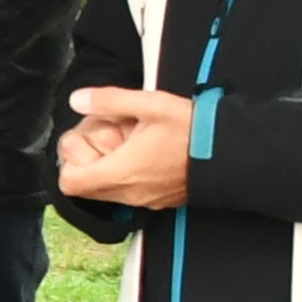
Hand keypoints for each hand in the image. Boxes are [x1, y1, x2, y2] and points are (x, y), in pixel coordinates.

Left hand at [55, 85, 194, 210]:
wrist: (232, 153)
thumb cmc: (193, 130)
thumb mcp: (150, 105)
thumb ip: (109, 101)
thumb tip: (77, 100)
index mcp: (121, 172)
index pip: (69, 184)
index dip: (69, 161)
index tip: (84, 141)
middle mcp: (129, 193)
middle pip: (86, 188)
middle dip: (88, 163)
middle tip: (106, 139)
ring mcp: (144, 200)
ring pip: (107, 192)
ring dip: (107, 169)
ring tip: (127, 143)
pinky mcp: (158, 201)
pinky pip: (129, 194)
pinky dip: (126, 177)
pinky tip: (143, 154)